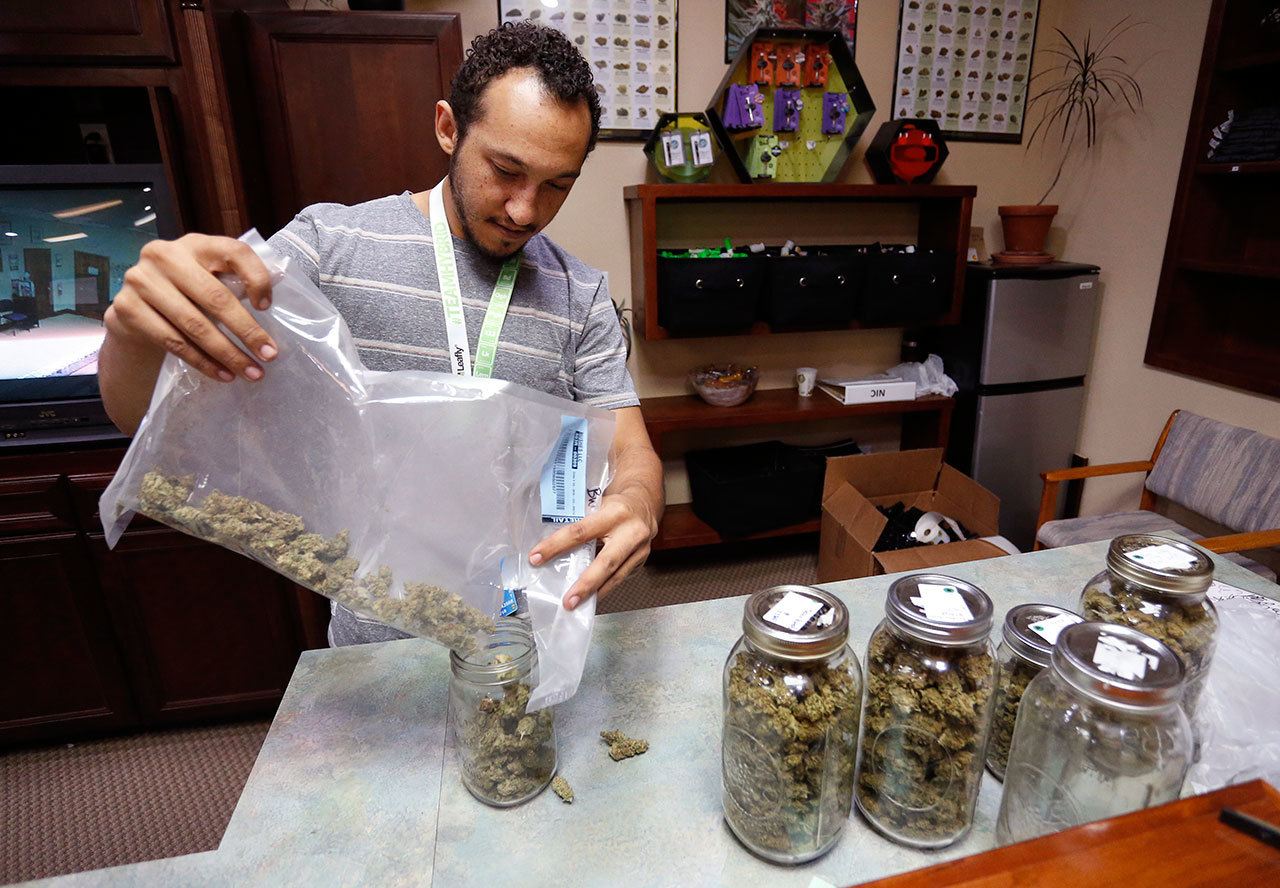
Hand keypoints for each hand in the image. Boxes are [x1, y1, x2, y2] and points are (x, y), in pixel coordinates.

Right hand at [106, 233, 278, 381]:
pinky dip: (203, 362)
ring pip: (195, 325)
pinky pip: (174, 342)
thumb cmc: (186, 294)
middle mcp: (165, 255)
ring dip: (228, 354)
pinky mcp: (127, 309)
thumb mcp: (208, 279)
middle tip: (269, 355)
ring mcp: (141, 281)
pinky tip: (223, 375)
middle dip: (247, 331)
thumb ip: (234, 282)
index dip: (256, 278)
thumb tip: (269, 304)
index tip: (268, 307)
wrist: (135, 310)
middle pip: (215, 297)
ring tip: (252, 372)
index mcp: (195, 244)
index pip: (234, 252)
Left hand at [529, 486, 658, 609]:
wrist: (646, 504)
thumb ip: (581, 521)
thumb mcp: (598, 504)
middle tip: (568, 601)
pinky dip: (604, 589)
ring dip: (595, 593)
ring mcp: (640, 549)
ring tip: (576, 605)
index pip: (581, 531)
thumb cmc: (615, 505)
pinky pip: (620, 578)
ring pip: (616, 576)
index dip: (556, 545)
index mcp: (614, 513)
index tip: (536, 558)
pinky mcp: (642, 561)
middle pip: (606, 562)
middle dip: (585, 584)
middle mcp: (630, 532)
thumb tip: (552, 544)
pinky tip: (591, 597)